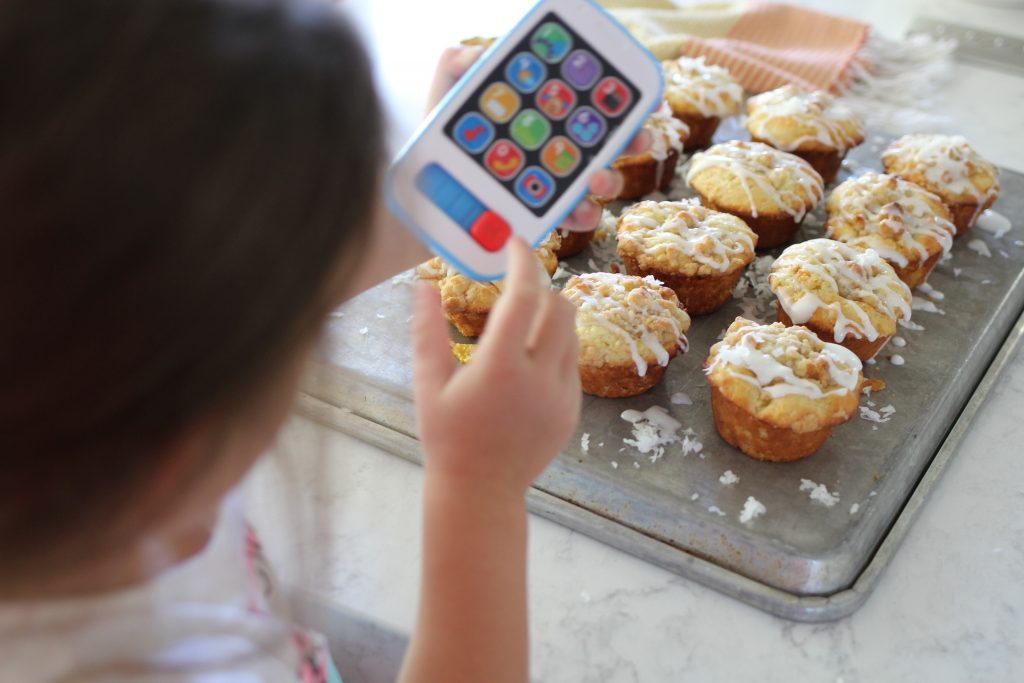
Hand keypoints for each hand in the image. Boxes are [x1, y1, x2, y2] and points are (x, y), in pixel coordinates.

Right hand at [412, 237, 580, 497]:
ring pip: (571, 332)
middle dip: (540, 287)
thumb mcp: (428, 383)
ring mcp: (562, 395)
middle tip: (515, 286)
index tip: (514, 245)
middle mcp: (539, 378)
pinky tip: (526, 362)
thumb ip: (427, 331)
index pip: (524, 296)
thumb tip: (424, 285)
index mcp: (500, 368)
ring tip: (519, 324)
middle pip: (559, 307)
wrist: (480, 491)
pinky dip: (555, 347)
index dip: (522, 262)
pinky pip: (572, 361)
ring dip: (550, 316)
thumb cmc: (447, 438)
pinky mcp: (572, 409)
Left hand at [426, 46, 651, 233]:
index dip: (616, 100)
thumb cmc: (431, 155)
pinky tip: (576, 212)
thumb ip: (453, 72)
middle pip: (606, 144)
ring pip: (597, 185)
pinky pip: (572, 221)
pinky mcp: (540, 222)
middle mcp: (552, 155)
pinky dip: (582, 216)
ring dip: (609, 180)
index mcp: (538, 121)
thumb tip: (473, 55)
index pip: (584, 106)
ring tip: (597, 179)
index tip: (638, 96)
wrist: (419, 211)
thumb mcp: (440, 108)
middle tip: (638, 137)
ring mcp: (549, 190)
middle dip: (632, 140)